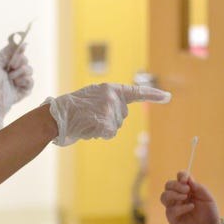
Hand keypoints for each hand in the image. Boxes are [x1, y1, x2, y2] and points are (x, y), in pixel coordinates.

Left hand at [0, 35, 33, 129]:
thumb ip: (8, 51)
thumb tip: (22, 42)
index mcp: (6, 64)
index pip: (18, 52)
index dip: (19, 51)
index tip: (19, 50)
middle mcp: (13, 71)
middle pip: (25, 60)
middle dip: (19, 62)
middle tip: (10, 68)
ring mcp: (19, 81)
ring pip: (30, 70)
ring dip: (21, 72)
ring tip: (11, 78)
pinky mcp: (23, 91)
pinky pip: (31, 81)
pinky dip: (25, 81)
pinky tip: (16, 84)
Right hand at [44, 83, 170, 145]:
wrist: (56, 115)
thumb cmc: (72, 109)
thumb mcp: (93, 97)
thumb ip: (108, 102)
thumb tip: (119, 117)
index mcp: (110, 88)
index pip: (135, 92)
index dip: (152, 95)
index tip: (167, 97)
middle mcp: (112, 96)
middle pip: (122, 117)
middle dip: (110, 121)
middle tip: (90, 117)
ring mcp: (109, 109)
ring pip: (115, 127)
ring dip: (102, 128)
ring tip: (87, 121)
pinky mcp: (105, 121)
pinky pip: (109, 133)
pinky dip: (99, 134)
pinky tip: (88, 128)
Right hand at [161, 171, 220, 223]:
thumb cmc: (208, 212)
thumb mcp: (207, 197)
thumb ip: (198, 187)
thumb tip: (188, 178)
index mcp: (186, 188)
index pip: (178, 177)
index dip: (181, 175)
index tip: (186, 179)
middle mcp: (177, 196)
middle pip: (168, 185)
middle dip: (176, 185)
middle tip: (187, 190)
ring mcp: (173, 207)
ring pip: (164, 196)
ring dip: (174, 194)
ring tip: (185, 197)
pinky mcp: (172, 218)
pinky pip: (171, 210)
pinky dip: (181, 207)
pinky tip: (191, 207)